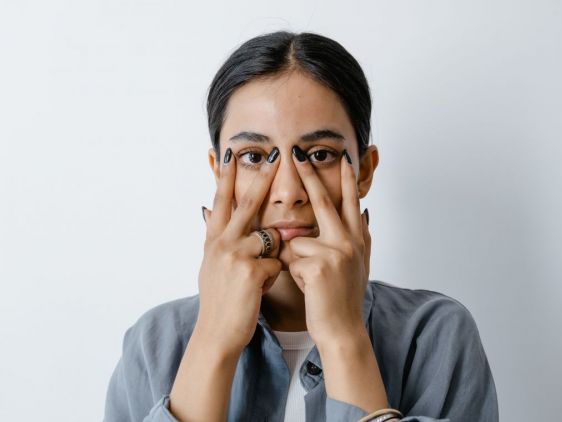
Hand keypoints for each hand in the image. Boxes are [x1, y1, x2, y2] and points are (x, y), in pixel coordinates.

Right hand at [197, 148, 282, 354]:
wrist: (217, 334)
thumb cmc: (221, 303)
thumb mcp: (214, 268)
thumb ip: (222, 243)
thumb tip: (223, 220)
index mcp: (213, 241)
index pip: (220, 201)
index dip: (225, 177)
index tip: (229, 154)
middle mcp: (221, 243)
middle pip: (246, 203)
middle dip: (261, 177)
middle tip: (274, 154)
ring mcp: (235, 255)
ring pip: (270, 237)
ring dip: (273, 255)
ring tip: (254, 279)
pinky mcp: (251, 270)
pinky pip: (277, 263)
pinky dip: (273, 277)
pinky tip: (258, 292)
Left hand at [287, 147, 371, 346]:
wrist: (343, 329)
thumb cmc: (343, 298)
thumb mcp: (356, 264)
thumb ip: (357, 238)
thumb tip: (365, 212)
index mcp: (358, 239)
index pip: (351, 202)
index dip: (347, 179)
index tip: (344, 158)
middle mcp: (350, 241)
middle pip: (325, 201)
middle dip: (310, 175)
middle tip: (297, 153)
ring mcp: (336, 252)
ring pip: (297, 239)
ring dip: (296, 260)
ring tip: (312, 282)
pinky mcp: (319, 265)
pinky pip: (291, 258)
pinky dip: (293, 273)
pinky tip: (309, 288)